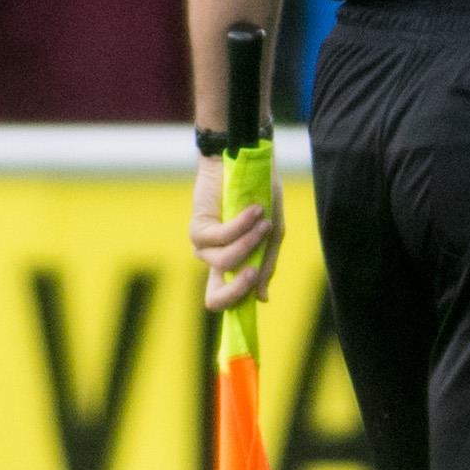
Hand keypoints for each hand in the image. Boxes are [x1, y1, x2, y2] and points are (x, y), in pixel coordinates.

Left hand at [191, 155, 282, 311]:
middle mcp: (214, 259)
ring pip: (226, 262)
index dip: (238, 307)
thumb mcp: (272, 233)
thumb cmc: (260, 195)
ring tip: (264, 220)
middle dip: (237, 288)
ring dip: (251, 241)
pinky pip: (222, 238)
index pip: (225, 298)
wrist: (245, 162)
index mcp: (232, 264)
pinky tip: (255, 209)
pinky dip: (243, 225)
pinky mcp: (198, 228)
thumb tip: (261, 298)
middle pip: (215, 298)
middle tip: (254, 270)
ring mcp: (204, 246)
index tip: (259, 300)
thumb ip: (266, 262)